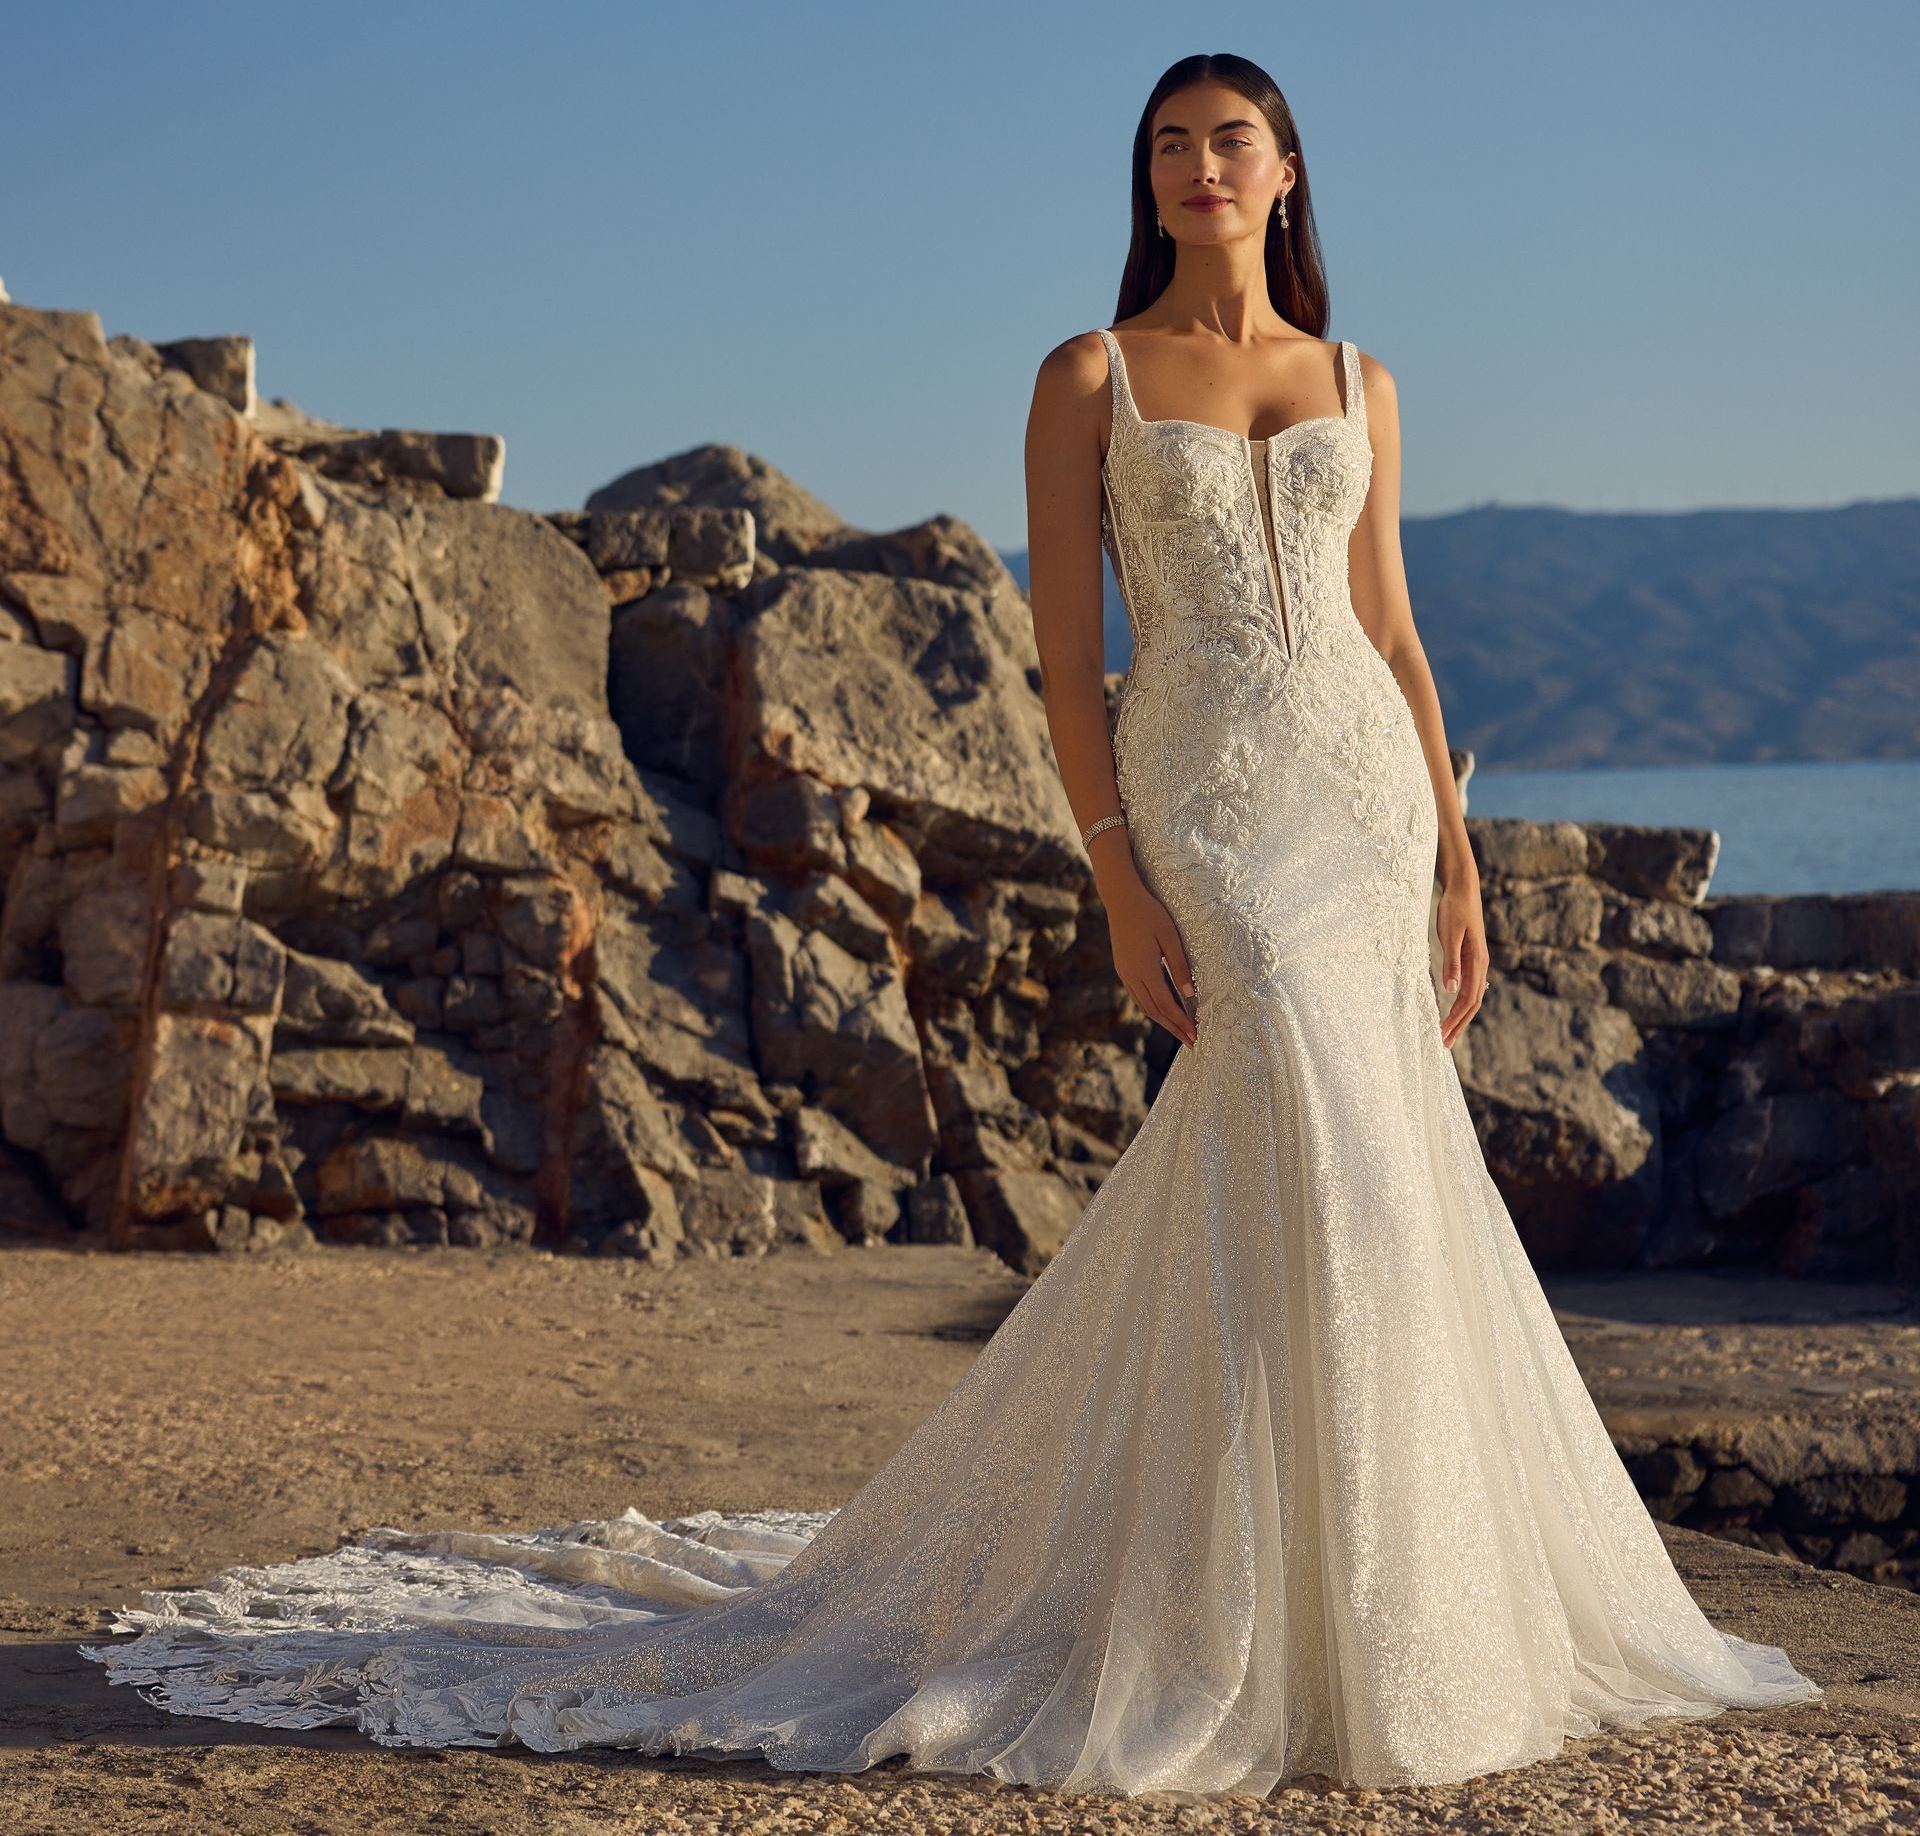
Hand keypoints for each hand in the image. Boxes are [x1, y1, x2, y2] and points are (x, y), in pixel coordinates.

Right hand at [1103, 870, 1197, 1047]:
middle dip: (1173, 1028)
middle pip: (1154, 1011)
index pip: (1166, 1005)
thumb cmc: (1149, 913)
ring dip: (1162, 1021)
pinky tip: (1161, 1010)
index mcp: (1144, 970)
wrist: (1120, 898)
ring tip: (1178, 1030)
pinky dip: (1152, 1007)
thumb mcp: (1170, 937)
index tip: (1195, 1035)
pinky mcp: (1122, 968)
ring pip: (1144, 1005)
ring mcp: (1124, 973)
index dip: (1181, 1022)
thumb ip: (1179, 967)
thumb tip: (1190, 996)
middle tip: (1190, 1042)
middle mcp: (1131, 976)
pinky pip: (1137, 995)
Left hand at [1436, 873, 1487, 1049]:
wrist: (1463, 889)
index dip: (1456, 1019)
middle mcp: (1480, 965)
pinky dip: (1461, 1002)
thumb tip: (1451, 990)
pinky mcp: (1471, 958)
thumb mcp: (1449, 935)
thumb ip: (1451, 962)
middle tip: (1444, 1044)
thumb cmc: (1454, 909)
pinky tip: (1454, 1009)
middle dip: (1459, 1025)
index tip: (1443, 1034)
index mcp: (1477, 962)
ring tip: (1448, 1032)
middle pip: (1473, 1003)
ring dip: (1460, 1016)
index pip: (1468, 999)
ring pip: (1472, 996)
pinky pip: (1469, 986)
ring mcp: (1477, 962)